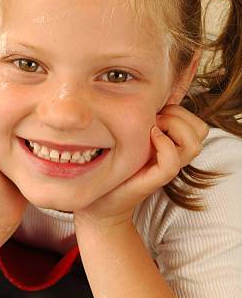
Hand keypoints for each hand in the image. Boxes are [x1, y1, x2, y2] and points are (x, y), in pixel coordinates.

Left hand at [74, 105, 209, 228]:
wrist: (98, 203)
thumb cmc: (108, 168)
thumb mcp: (125, 136)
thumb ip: (140, 121)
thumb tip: (143, 95)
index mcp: (169, 144)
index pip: (195, 122)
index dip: (179, 111)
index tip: (153, 111)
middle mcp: (172, 156)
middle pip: (200, 130)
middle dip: (179, 116)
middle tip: (153, 119)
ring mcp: (165, 169)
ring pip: (194, 144)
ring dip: (174, 128)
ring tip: (150, 128)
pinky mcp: (154, 181)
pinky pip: (173, 161)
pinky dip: (164, 145)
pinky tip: (148, 139)